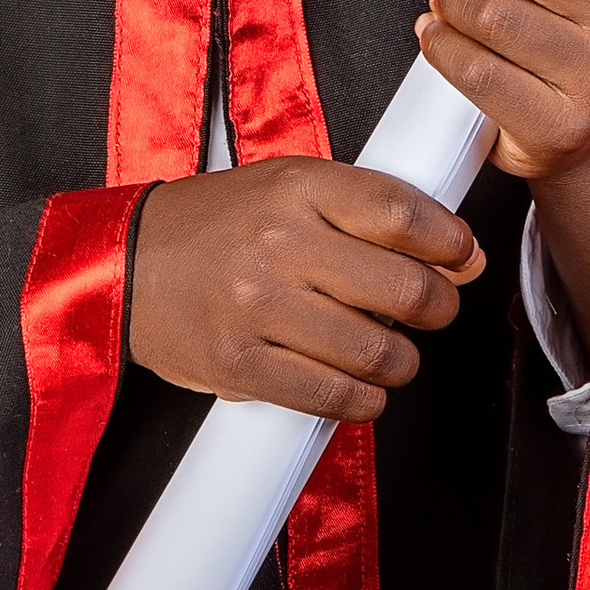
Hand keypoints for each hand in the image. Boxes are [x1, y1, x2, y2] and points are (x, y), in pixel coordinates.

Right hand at [128, 159, 485, 426]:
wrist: (126, 267)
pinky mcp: (241, 366)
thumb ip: (368, 212)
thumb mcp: (287, 188)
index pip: (403, 214)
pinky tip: (358, 386)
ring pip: (377, 352)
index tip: (463, 257)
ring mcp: (257, 308)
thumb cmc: (216, 227)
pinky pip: (333, 397)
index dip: (453, 243)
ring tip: (388, 351)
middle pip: (405, 289)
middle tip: (431, 308)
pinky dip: (363, 401)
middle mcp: (278, 244)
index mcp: (296, 188)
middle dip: (438, 307)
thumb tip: (462, 255)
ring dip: (401, 361)